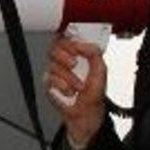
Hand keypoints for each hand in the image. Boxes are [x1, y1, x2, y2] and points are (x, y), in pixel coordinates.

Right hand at [44, 35, 107, 149]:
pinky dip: (62, 86)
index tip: (76, 47)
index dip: (68, 40)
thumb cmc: (94, 93)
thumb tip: (82, 43)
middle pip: (54, 47)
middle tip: (74, 64)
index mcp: (78, 54)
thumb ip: (94, 52)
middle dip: (65, 56)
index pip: (66, 37)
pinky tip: (69, 91)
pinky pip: (50, 78)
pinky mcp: (49, 83)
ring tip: (78, 86)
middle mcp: (65, 60)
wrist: (87, 112)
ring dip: (68, 77)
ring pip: (53, 64)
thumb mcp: (101, 70)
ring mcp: (56, 71)